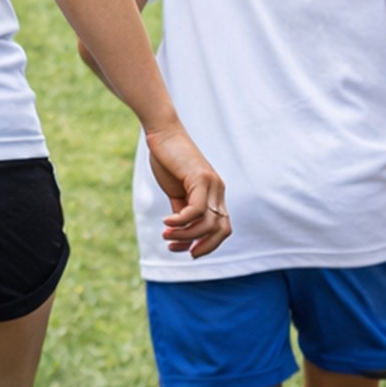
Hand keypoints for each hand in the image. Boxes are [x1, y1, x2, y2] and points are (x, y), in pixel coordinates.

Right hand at [149, 126, 230, 258]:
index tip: (186, 251)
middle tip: (174, 248)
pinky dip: (181, 221)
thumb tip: (180, 234)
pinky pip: (197, 210)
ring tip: (166, 235)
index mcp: (214, 195)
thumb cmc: (168, 161)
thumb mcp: (176, 191)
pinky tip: (166, 222)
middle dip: (200, 246)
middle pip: (220, 230)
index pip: (222, 228)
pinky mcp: (201, 177)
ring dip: (184, 235)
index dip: (208, 245)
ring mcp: (212, 184)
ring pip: (208, 223)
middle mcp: (217, 190)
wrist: (163, 135)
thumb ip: (182, 211)